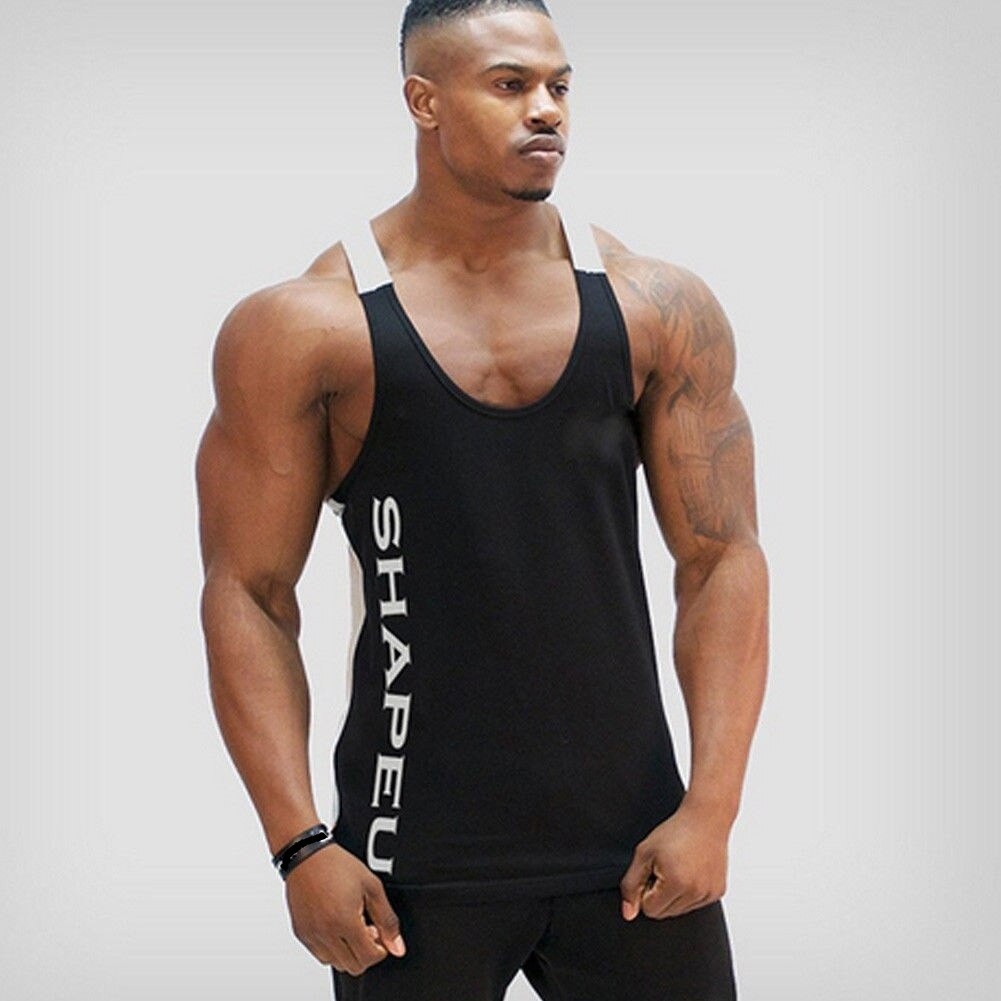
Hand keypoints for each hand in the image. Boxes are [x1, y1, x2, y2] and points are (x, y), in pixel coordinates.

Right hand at [284, 841, 406, 974]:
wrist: (306, 855)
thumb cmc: (337, 865)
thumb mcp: (372, 887)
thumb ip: (387, 919)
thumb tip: (397, 947)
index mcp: (345, 922)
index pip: (368, 958)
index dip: (380, 949)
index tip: (380, 934)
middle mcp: (326, 933)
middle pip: (353, 967)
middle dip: (365, 952)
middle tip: (366, 929)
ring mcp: (311, 936)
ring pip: (336, 964)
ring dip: (348, 952)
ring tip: (350, 925)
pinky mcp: (301, 934)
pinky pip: (320, 955)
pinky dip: (331, 948)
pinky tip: (336, 925)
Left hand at [619, 798, 730, 920]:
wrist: (706, 818)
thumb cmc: (675, 831)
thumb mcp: (644, 853)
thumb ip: (631, 884)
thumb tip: (628, 913)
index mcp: (676, 883)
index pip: (649, 910)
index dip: (645, 890)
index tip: (652, 870)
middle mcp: (696, 892)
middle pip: (665, 914)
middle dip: (658, 895)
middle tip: (664, 868)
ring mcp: (709, 894)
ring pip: (679, 911)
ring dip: (673, 895)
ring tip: (677, 868)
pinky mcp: (717, 892)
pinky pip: (695, 904)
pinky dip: (689, 893)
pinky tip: (690, 871)